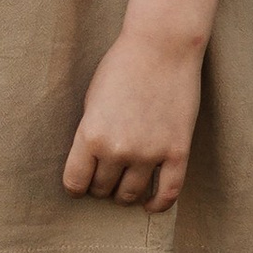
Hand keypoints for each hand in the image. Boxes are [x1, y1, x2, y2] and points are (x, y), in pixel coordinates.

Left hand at [62, 30, 204, 211]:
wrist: (162, 47)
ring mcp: (150, 153)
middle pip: (103, 189)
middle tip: (104, 180)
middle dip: (101, 186)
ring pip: (131, 194)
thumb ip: (90, 134)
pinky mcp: (177, 152)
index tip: (80, 186)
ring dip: (125, 195)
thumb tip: (89, 165)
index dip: (76, 187)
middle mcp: (118, 150)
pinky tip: (149, 206)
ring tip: (123, 189)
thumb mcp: (92, 99)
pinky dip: (157, 205)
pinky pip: (168, 193)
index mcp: (91, 135)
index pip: (75, 182)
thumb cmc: (121, 67)